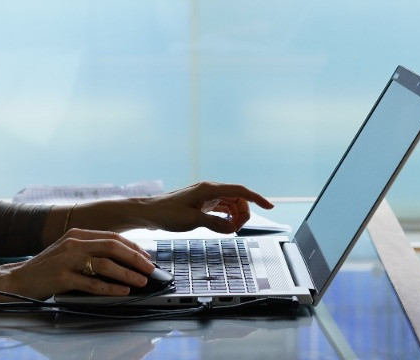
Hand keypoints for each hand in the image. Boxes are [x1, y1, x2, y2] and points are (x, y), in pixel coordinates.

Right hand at [0, 228, 155, 299]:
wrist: (18, 279)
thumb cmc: (47, 267)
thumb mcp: (68, 251)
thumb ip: (90, 250)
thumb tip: (121, 259)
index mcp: (78, 234)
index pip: (112, 237)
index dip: (132, 247)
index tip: (146, 257)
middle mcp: (74, 243)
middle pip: (112, 247)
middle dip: (135, 258)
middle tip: (150, 268)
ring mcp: (67, 259)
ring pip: (104, 264)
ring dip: (126, 273)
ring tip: (141, 281)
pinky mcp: (62, 277)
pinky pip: (91, 283)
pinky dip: (110, 288)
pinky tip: (122, 291)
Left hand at [144, 181, 272, 233]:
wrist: (150, 213)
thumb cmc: (167, 214)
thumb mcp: (192, 220)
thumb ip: (215, 223)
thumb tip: (232, 227)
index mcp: (209, 189)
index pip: (240, 191)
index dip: (256, 198)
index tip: (270, 207)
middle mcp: (210, 190)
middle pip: (238, 199)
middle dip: (243, 214)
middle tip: (235, 230)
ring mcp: (207, 197)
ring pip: (230, 204)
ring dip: (235, 217)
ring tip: (229, 231)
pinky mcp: (203, 204)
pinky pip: (222, 209)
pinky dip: (227, 217)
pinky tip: (224, 226)